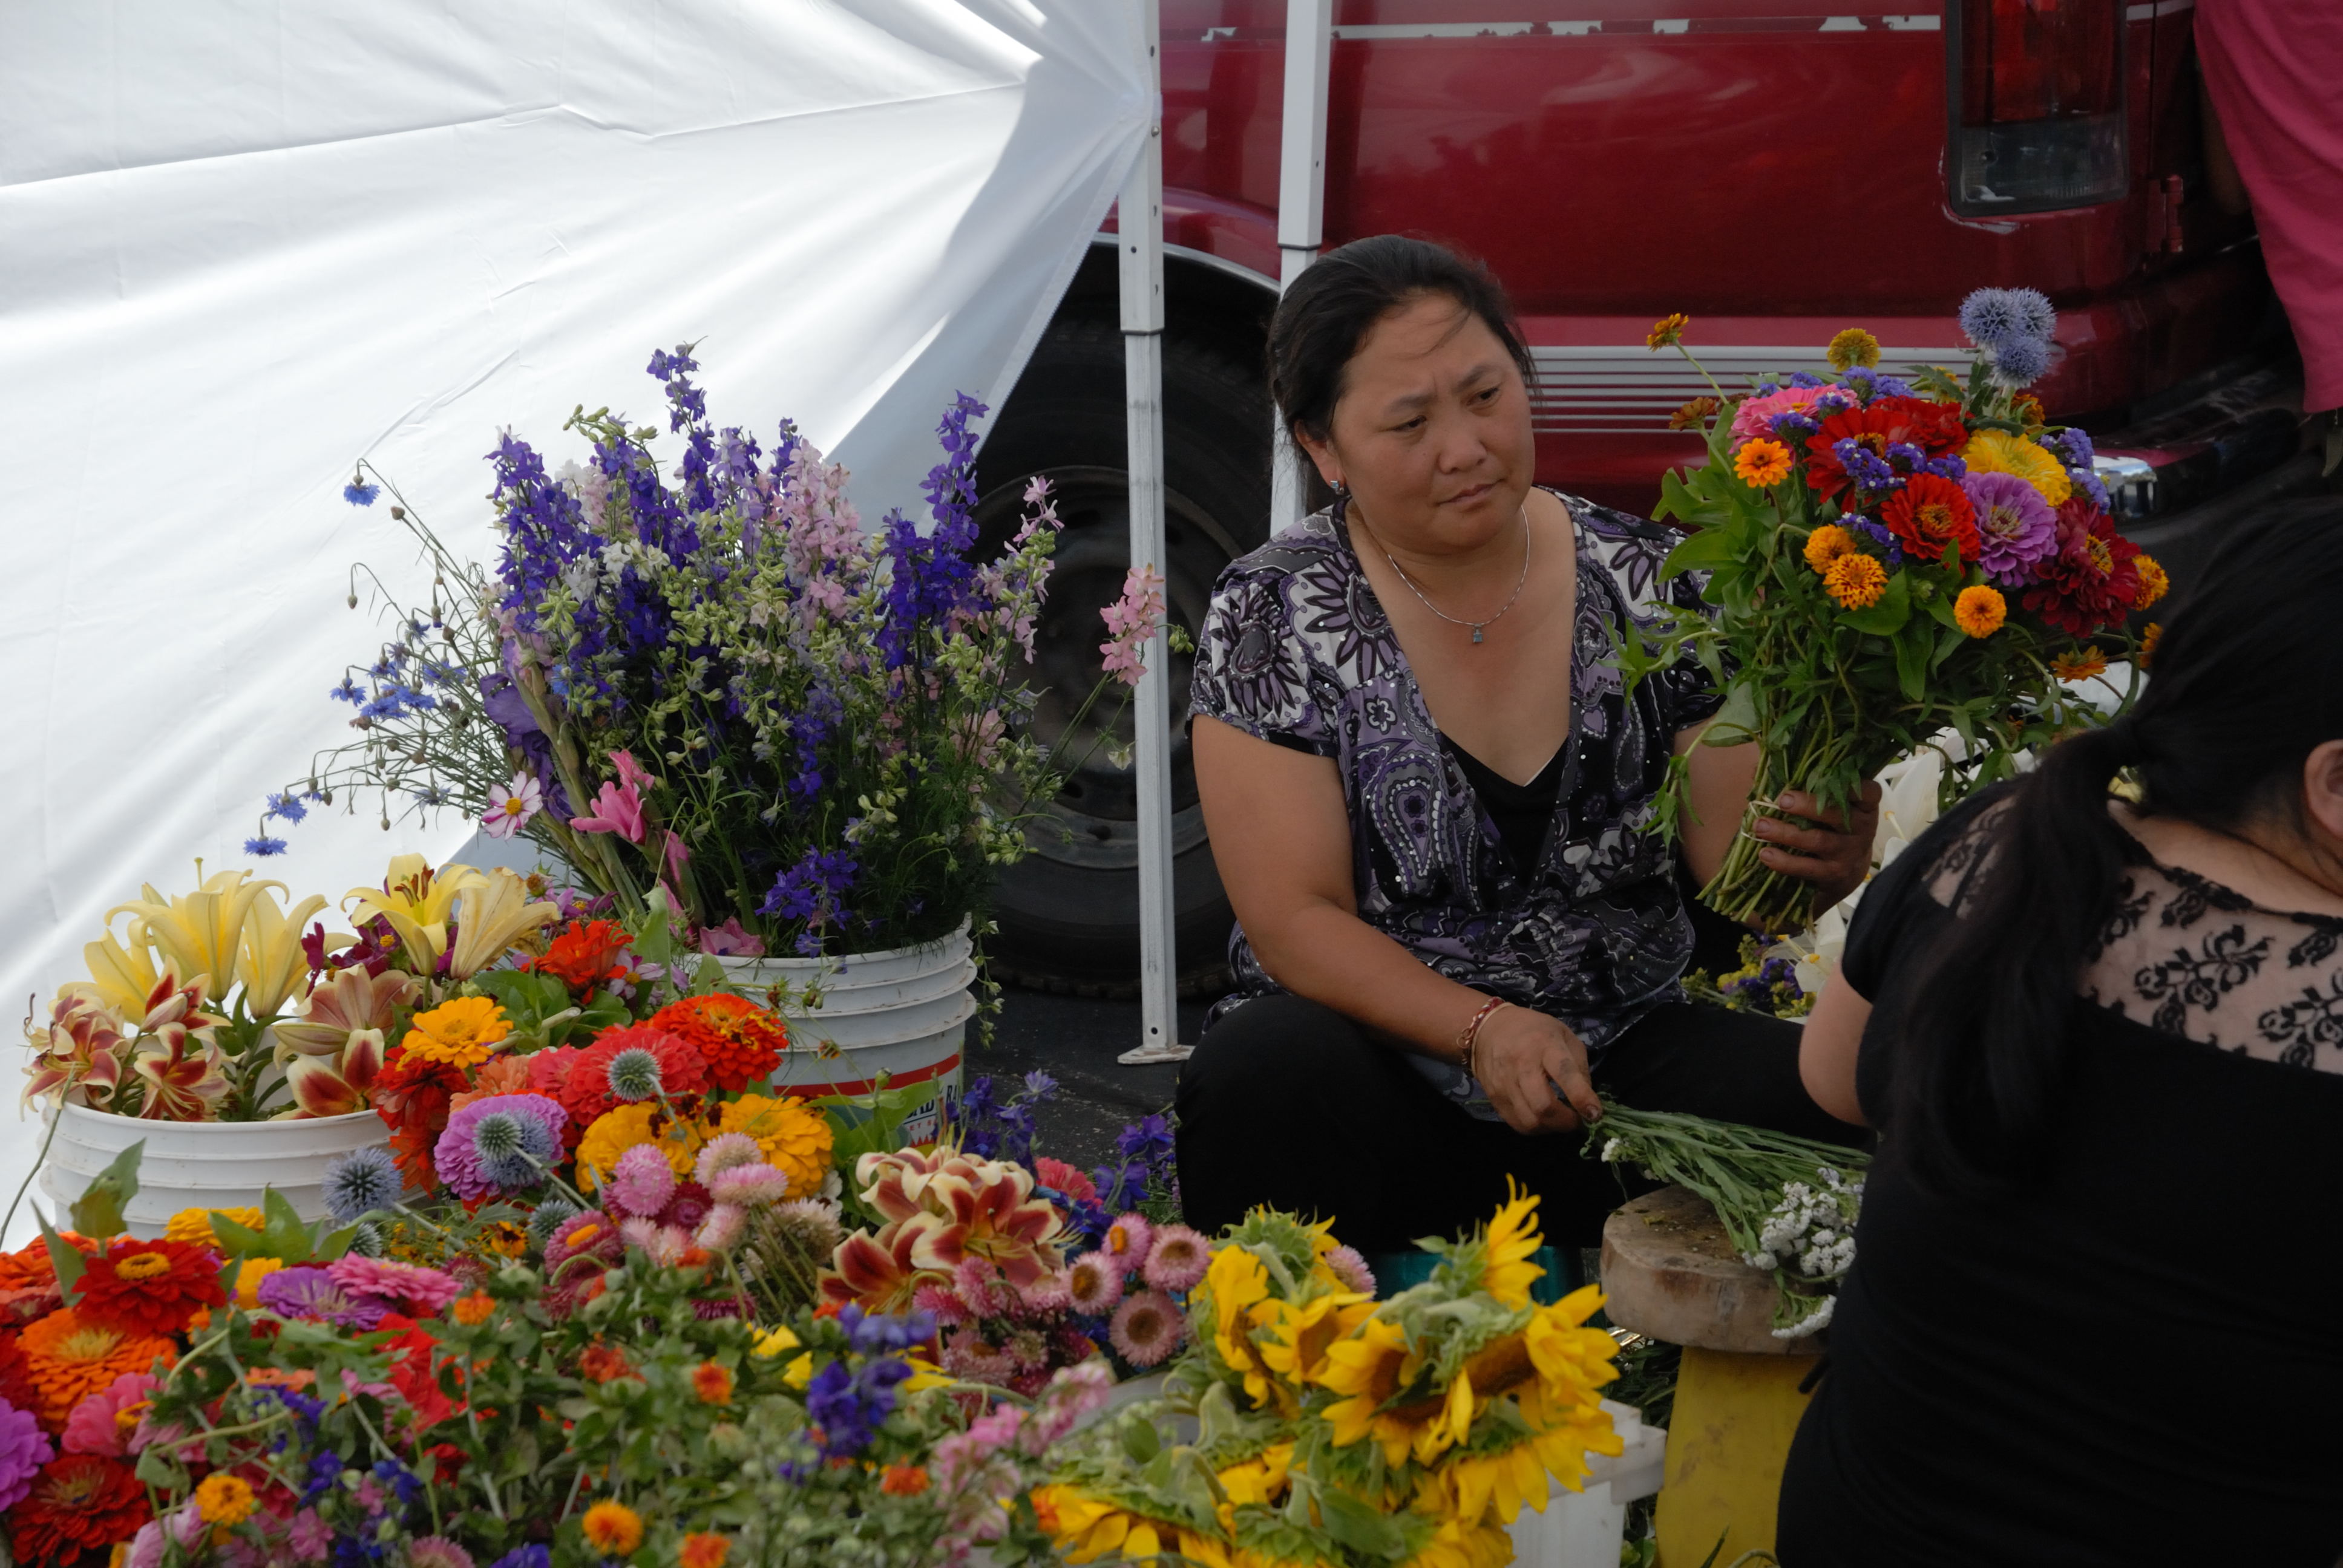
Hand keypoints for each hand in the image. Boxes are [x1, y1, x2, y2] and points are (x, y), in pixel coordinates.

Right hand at [1471, 1005, 1603, 1135]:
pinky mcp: (1494, 1098)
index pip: (1564, 1073)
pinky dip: (1536, 1128)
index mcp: (1545, 1044)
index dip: (1581, 1097)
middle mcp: (1522, 1065)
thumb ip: (1579, 1066)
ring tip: (1560, 1119)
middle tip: (1577, 1120)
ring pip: (1530, 1121)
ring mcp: (1505, 1084)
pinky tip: (1542, 1118)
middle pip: (1543, 1106)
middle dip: (1566, 1121)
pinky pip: (1517, 1124)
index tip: (1595, 1114)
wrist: (1488, 1029)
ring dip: (1551, 1127)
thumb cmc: (1534, 1031)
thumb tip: (1586, 1101)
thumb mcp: (1564, 1035)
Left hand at [1749, 782, 1882, 913]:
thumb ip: (1807, 786)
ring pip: (1817, 841)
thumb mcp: (1830, 807)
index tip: (1828, 777)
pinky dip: (1784, 862)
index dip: (1853, 786)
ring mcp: (1849, 854)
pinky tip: (1765, 854)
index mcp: (1864, 807)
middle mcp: (1862, 829)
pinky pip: (1807, 868)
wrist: (1845, 872)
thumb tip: (1761, 767)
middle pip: (1838, 815)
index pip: (1869, 793)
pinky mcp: (1834, 875)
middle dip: (1807, 806)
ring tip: (1760, 826)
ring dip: (1786, 833)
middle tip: (1781, 800)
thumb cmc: (1832, 828)